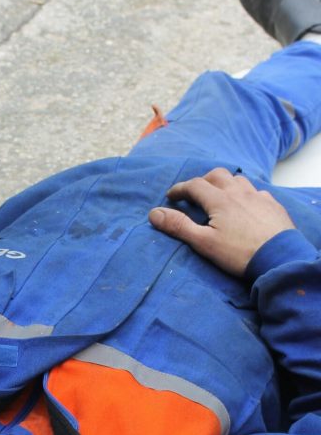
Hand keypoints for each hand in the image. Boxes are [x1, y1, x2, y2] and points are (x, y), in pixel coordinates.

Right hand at [149, 167, 296, 275]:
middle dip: (202, 181)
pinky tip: (244, 206)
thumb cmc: (239, 253)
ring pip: (238, 180)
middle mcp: (239, 192)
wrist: (281, 259)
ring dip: (224, 184)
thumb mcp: (203, 242)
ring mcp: (258, 197)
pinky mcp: (273, 205)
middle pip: (217, 175)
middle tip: (194, 194)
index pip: (194, 185)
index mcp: (220, 200)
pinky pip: (256, 191)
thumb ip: (178, 226)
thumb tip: (154, 213)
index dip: (180, 189)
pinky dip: (244, 193)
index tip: (170, 196)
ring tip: (219, 196)